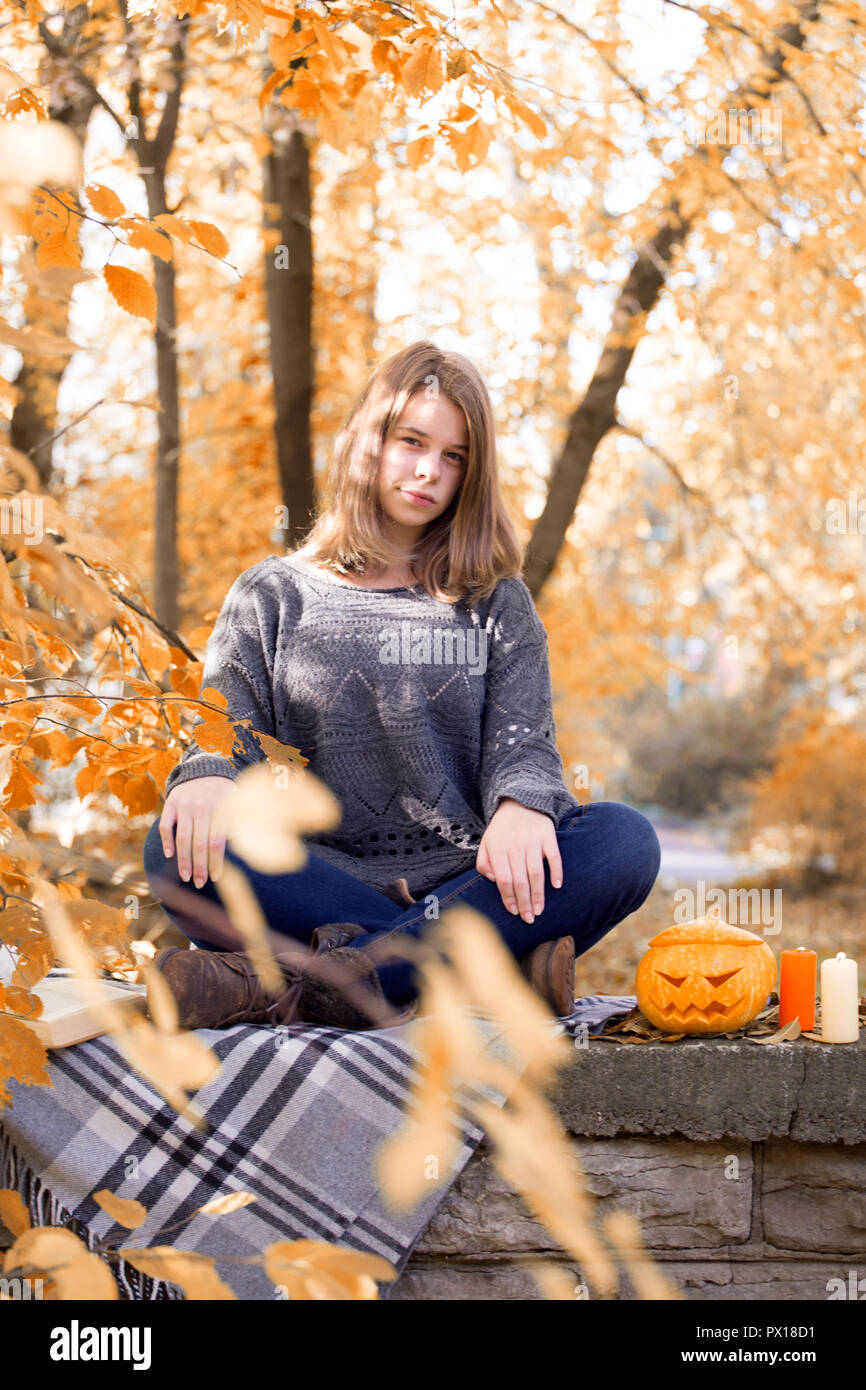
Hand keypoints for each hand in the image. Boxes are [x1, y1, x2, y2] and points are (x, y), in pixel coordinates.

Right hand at [159, 776, 234, 888]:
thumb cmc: (224, 792)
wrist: (203, 769)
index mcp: (220, 809)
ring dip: (183, 860)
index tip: (215, 878)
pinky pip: (165, 825)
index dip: (215, 862)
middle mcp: (201, 808)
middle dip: (199, 866)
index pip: (217, 842)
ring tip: (185, 877)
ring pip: (182, 838)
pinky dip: (166, 840)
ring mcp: (184, 806)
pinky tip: (168, 855)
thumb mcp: (236, 802)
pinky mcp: (171, 803)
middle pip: (199, 843)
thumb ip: (239, 822)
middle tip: (199, 884)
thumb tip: (242, 846)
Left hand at [475, 798, 562, 923]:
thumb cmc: (502, 830)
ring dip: (539, 894)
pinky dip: (556, 871)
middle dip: (524, 902)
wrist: (520, 802)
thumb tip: (497, 882)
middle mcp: (515, 845)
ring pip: (536, 872)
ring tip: (539, 910)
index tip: (514, 912)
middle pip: (520, 880)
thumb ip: (484, 864)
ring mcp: (533, 840)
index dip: (508, 898)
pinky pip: (554, 856)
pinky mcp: (548, 835)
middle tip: (529, 919)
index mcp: (498, 848)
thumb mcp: (486, 843)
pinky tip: (557, 886)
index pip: (503, 880)